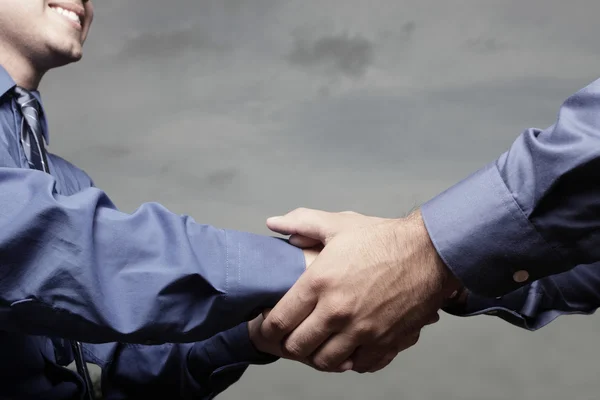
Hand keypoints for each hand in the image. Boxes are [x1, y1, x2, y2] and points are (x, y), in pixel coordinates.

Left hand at [261, 208, 459, 372]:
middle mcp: (338, 312)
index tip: (269, 325)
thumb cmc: (383, 239)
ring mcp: (363, 331)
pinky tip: (348, 346)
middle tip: (292, 335)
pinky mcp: (385, 342)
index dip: (267, 328)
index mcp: (320, 283)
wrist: (430, 252)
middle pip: (297, 347)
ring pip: (325, 362)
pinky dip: (350, 361)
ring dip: (317, 355)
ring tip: (318, 342)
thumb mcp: (338, 224)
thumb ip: (301, 223)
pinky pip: (359, 366)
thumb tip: (274, 223)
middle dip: (288, 344)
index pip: (279, 321)